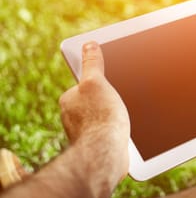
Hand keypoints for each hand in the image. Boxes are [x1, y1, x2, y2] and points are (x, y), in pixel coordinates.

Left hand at [59, 42, 129, 175]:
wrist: (107, 153)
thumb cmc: (101, 117)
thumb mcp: (97, 82)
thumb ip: (92, 63)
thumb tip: (88, 44)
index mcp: (69, 99)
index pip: (85, 82)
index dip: (101, 80)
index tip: (114, 83)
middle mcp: (71, 116)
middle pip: (95, 99)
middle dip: (108, 99)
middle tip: (123, 99)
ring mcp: (83, 132)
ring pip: (102, 116)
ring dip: (113, 115)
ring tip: (125, 117)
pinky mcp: (95, 145)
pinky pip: (108, 131)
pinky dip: (116, 129)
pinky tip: (125, 131)